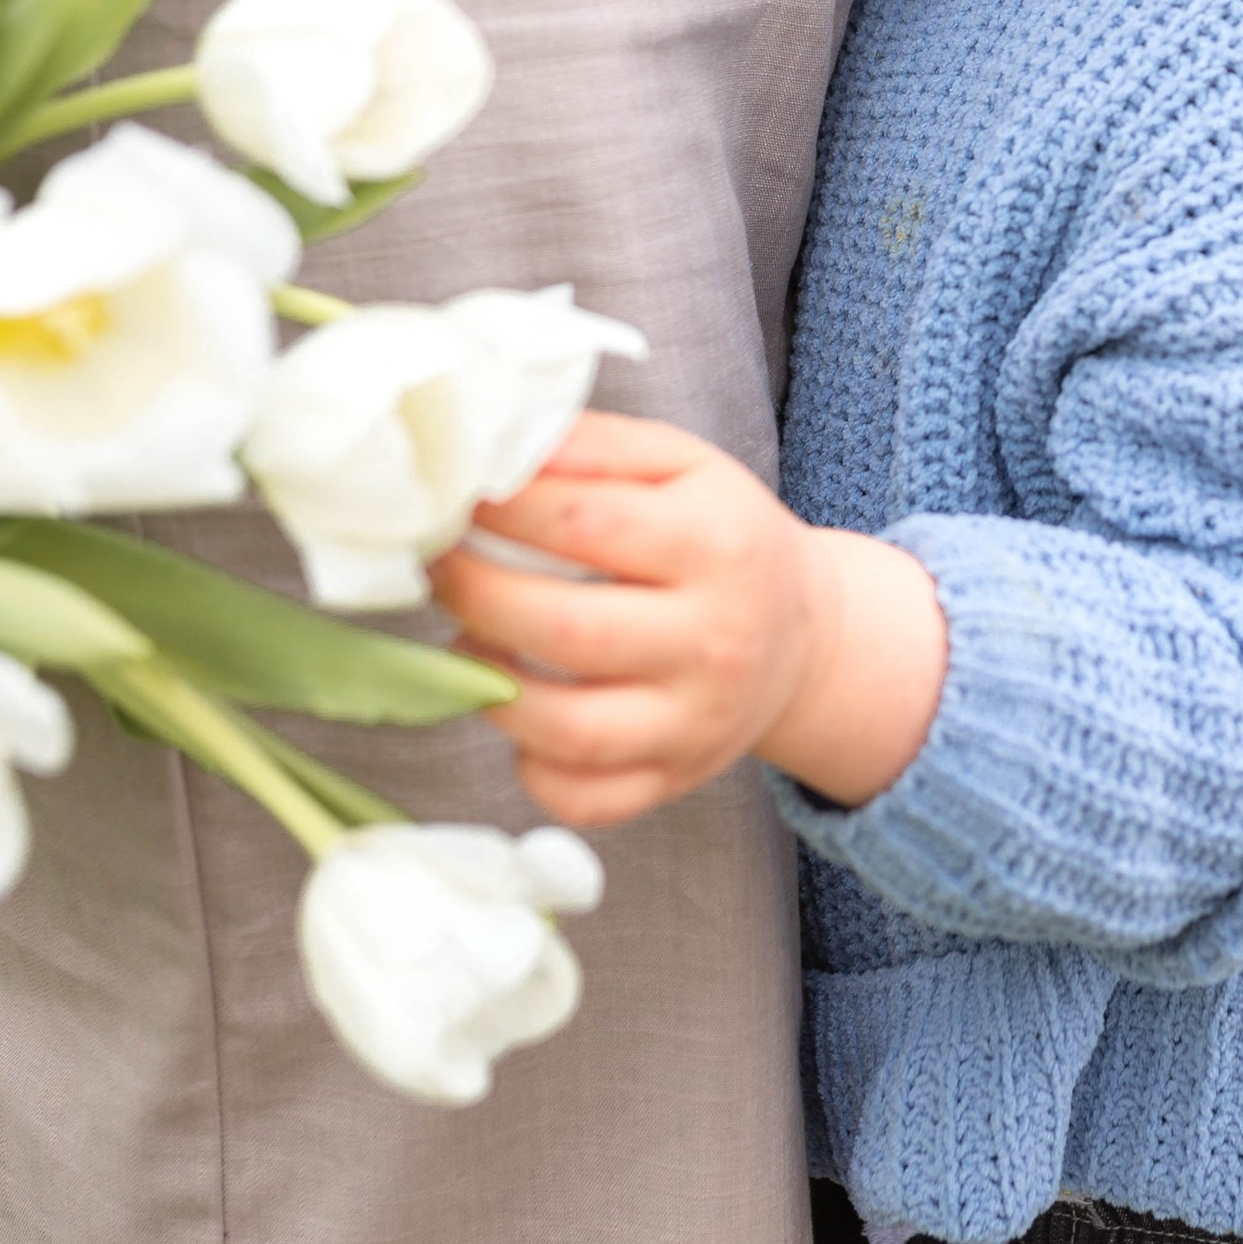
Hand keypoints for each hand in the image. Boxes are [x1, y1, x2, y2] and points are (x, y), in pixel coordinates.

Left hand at [432, 412, 946, 827]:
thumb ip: (594, 446)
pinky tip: (522, 714)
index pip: (584, 525)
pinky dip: (532, 766)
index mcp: (718, 546)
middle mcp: (714, 641)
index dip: (500, 509)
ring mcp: (695, 723)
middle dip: (475, 594)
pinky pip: (583, 798)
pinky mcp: (674, 780)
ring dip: (489, 685)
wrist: (802, 637)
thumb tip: (500, 445)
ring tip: (470, 640)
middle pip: (565, 630)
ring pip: (566, 729)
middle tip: (440, 566)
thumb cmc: (722, 539)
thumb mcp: (683, 465)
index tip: (458, 495)